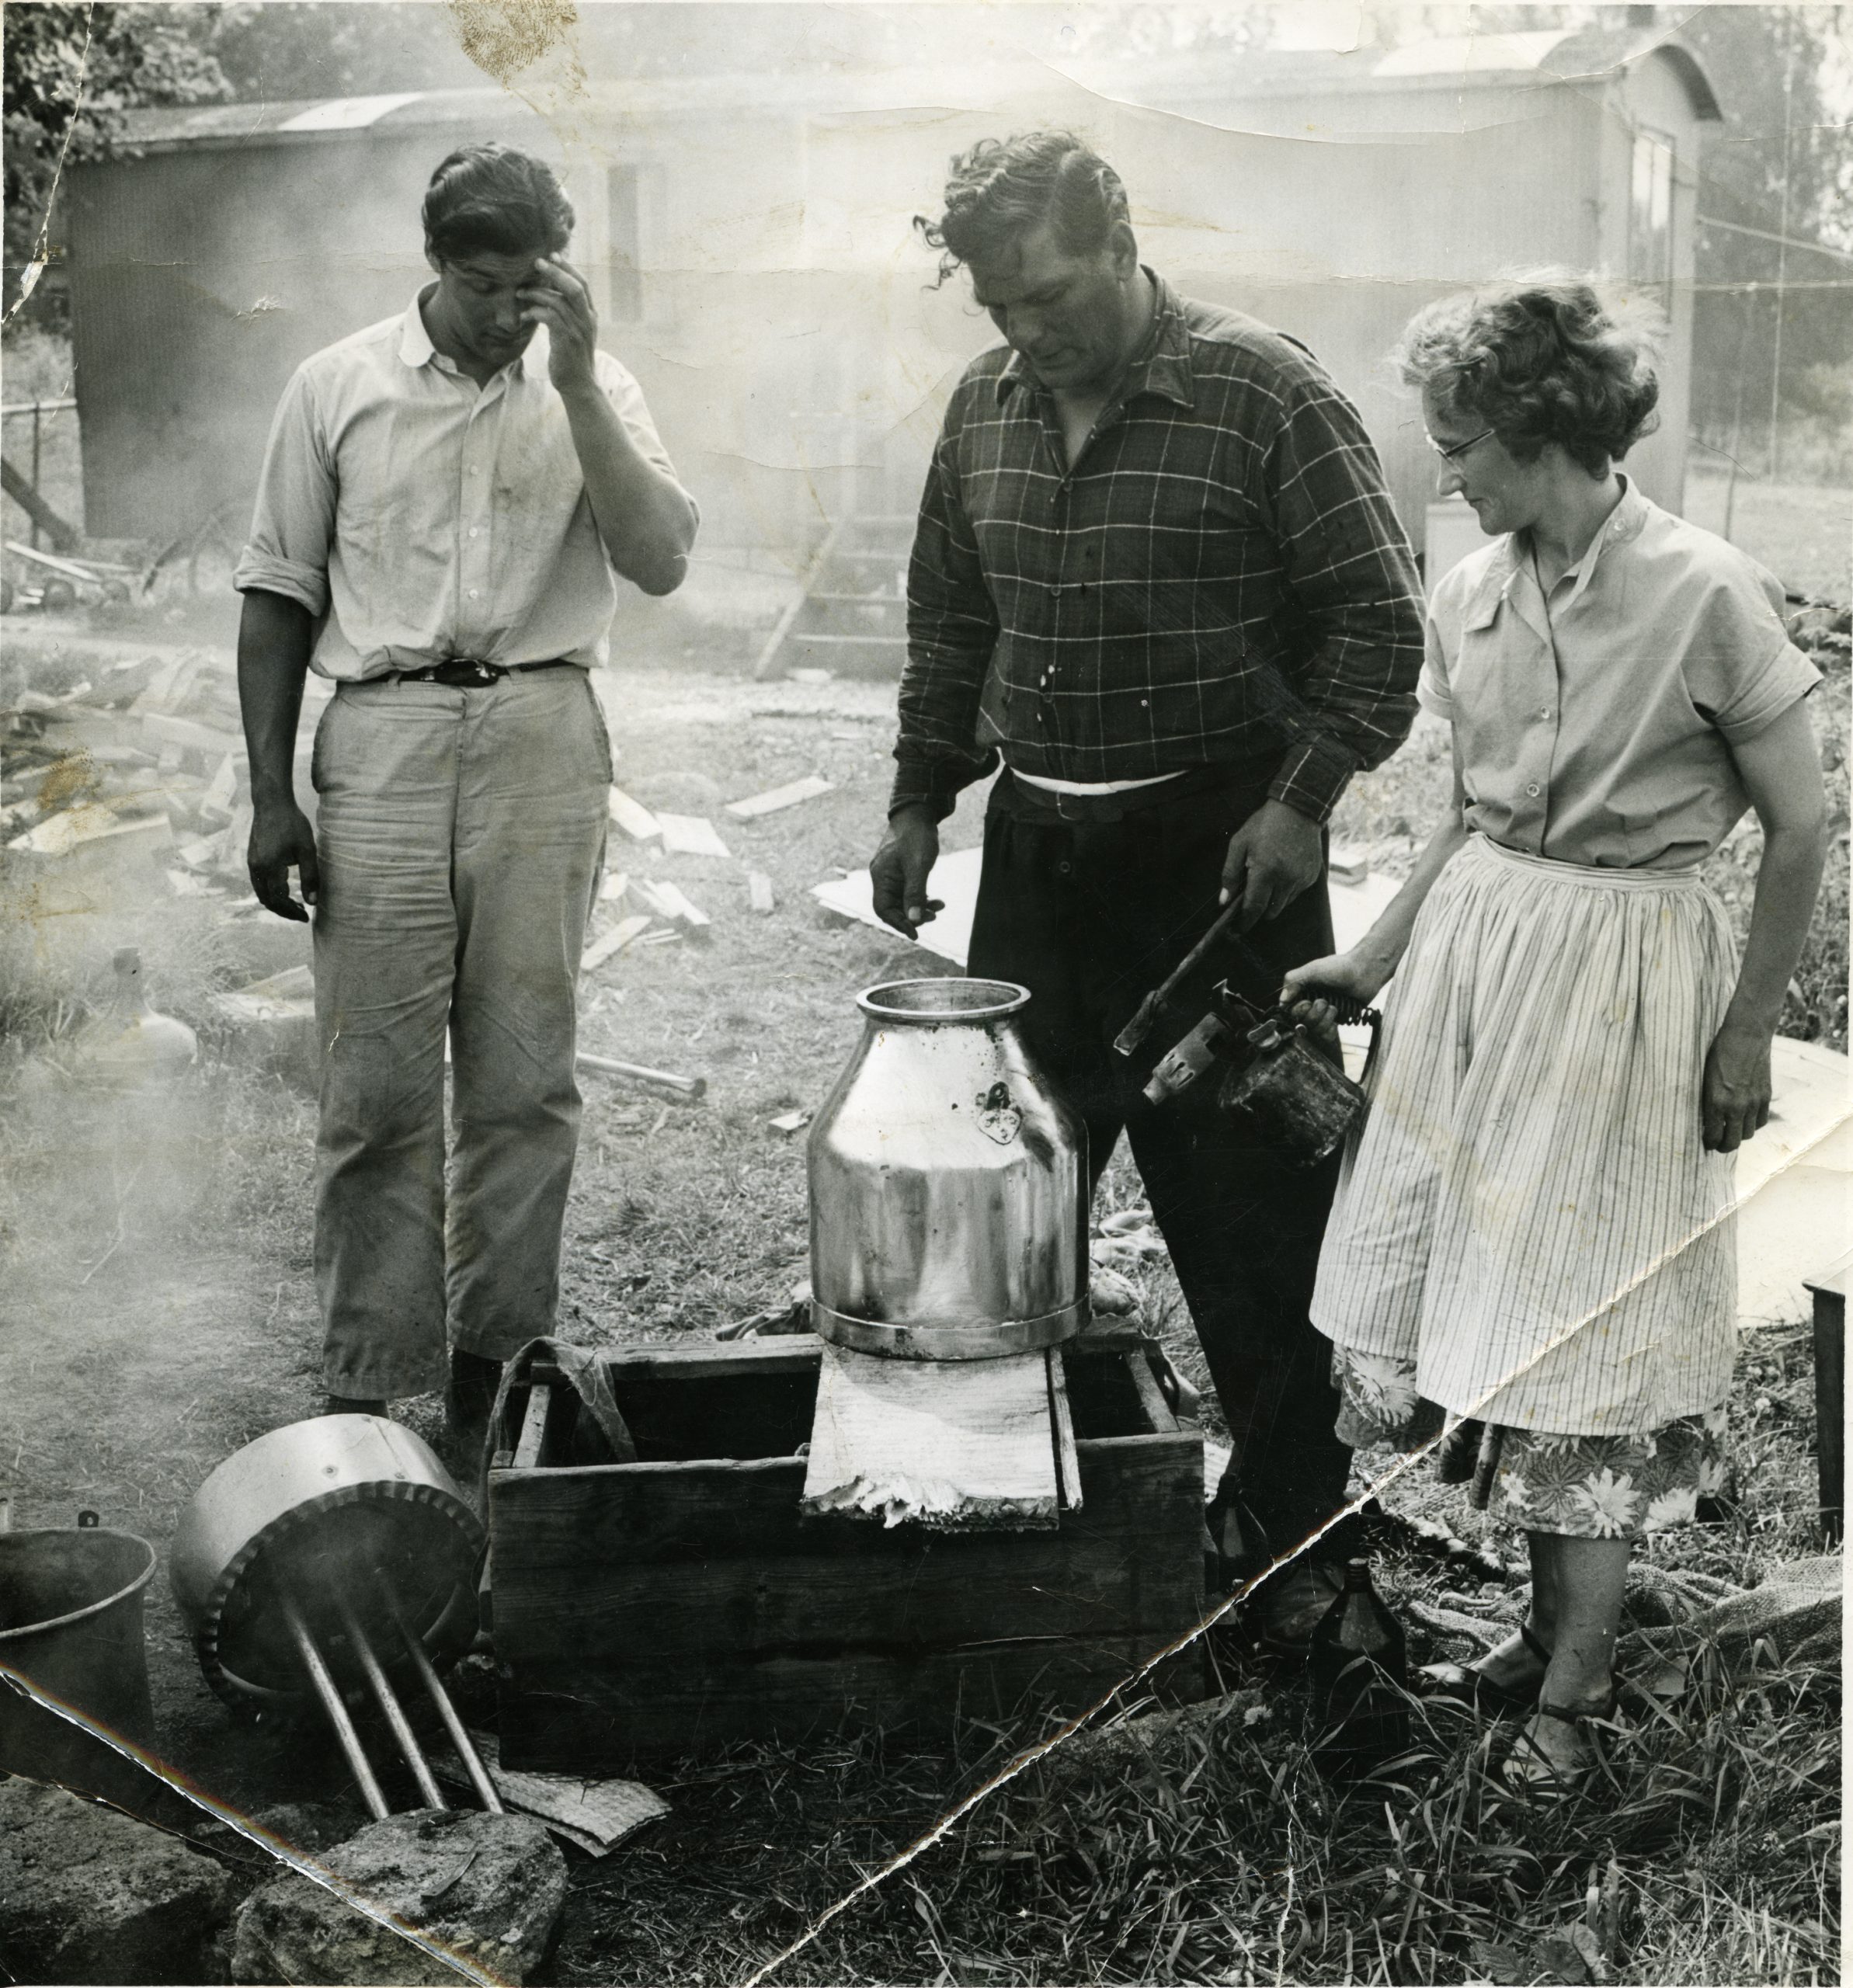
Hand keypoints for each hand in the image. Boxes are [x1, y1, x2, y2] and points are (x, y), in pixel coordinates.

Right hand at [247, 796, 319, 922]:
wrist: (271, 803)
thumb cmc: (292, 824)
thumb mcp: (307, 850)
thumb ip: (310, 877)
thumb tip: (313, 902)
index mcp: (270, 867)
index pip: (279, 900)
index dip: (291, 911)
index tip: (306, 916)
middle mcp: (257, 868)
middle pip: (268, 900)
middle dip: (284, 911)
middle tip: (302, 913)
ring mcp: (252, 863)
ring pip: (261, 893)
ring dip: (276, 902)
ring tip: (296, 904)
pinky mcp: (252, 858)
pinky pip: (258, 883)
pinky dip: (270, 892)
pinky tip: (284, 889)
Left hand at [520, 254, 598, 391]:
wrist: (579, 385)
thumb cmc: (571, 357)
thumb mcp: (572, 332)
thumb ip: (566, 313)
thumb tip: (546, 294)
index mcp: (590, 315)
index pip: (582, 284)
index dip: (568, 268)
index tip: (552, 255)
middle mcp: (587, 320)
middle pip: (574, 287)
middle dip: (555, 271)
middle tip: (537, 262)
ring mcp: (578, 330)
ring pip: (558, 301)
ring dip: (536, 293)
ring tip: (520, 293)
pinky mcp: (566, 340)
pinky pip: (550, 317)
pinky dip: (535, 311)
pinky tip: (524, 314)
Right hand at [870, 808, 942, 936]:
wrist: (918, 812)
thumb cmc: (916, 835)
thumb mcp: (918, 865)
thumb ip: (915, 893)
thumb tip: (914, 920)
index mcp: (881, 876)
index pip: (883, 909)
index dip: (898, 923)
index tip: (915, 934)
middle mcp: (883, 878)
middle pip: (893, 908)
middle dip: (912, 916)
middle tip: (933, 917)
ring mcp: (892, 875)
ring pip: (903, 902)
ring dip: (919, 908)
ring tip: (938, 907)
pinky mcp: (902, 872)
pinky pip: (909, 893)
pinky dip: (922, 899)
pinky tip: (937, 900)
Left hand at [1220, 798, 1322, 930]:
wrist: (1298, 810)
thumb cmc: (1264, 825)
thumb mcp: (1239, 844)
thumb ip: (1230, 874)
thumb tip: (1223, 901)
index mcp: (1265, 871)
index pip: (1254, 908)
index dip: (1244, 922)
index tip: (1237, 930)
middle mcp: (1286, 879)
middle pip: (1270, 912)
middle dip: (1258, 910)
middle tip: (1249, 897)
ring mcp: (1302, 879)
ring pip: (1283, 905)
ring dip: (1272, 900)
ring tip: (1267, 877)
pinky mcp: (1312, 876)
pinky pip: (1295, 893)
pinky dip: (1286, 890)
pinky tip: (1281, 871)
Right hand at [1279, 949, 1388, 1039]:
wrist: (1364, 972)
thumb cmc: (1339, 967)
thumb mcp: (1312, 969)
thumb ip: (1292, 981)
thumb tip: (1282, 1001)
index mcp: (1302, 992)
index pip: (1289, 1011)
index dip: (1297, 1012)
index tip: (1306, 1003)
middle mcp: (1310, 1004)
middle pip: (1301, 1023)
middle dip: (1313, 1014)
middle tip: (1324, 1001)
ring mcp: (1323, 1014)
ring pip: (1314, 1030)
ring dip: (1324, 1020)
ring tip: (1334, 1007)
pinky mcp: (1336, 1021)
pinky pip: (1326, 1035)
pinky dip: (1330, 1029)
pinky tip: (1336, 1019)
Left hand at [1702, 1020, 1772, 1151]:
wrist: (1746, 1035)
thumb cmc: (1717, 1053)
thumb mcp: (1703, 1077)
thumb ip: (1706, 1099)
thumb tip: (1704, 1118)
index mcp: (1715, 1102)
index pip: (1713, 1136)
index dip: (1709, 1143)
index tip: (1706, 1143)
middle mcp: (1736, 1106)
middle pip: (1733, 1142)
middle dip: (1724, 1147)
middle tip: (1718, 1145)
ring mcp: (1753, 1102)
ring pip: (1749, 1134)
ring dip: (1739, 1136)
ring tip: (1731, 1132)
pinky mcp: (1765, 1096)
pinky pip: (1761, 1121)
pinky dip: (1753, 1124)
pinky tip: (1745, 1120)